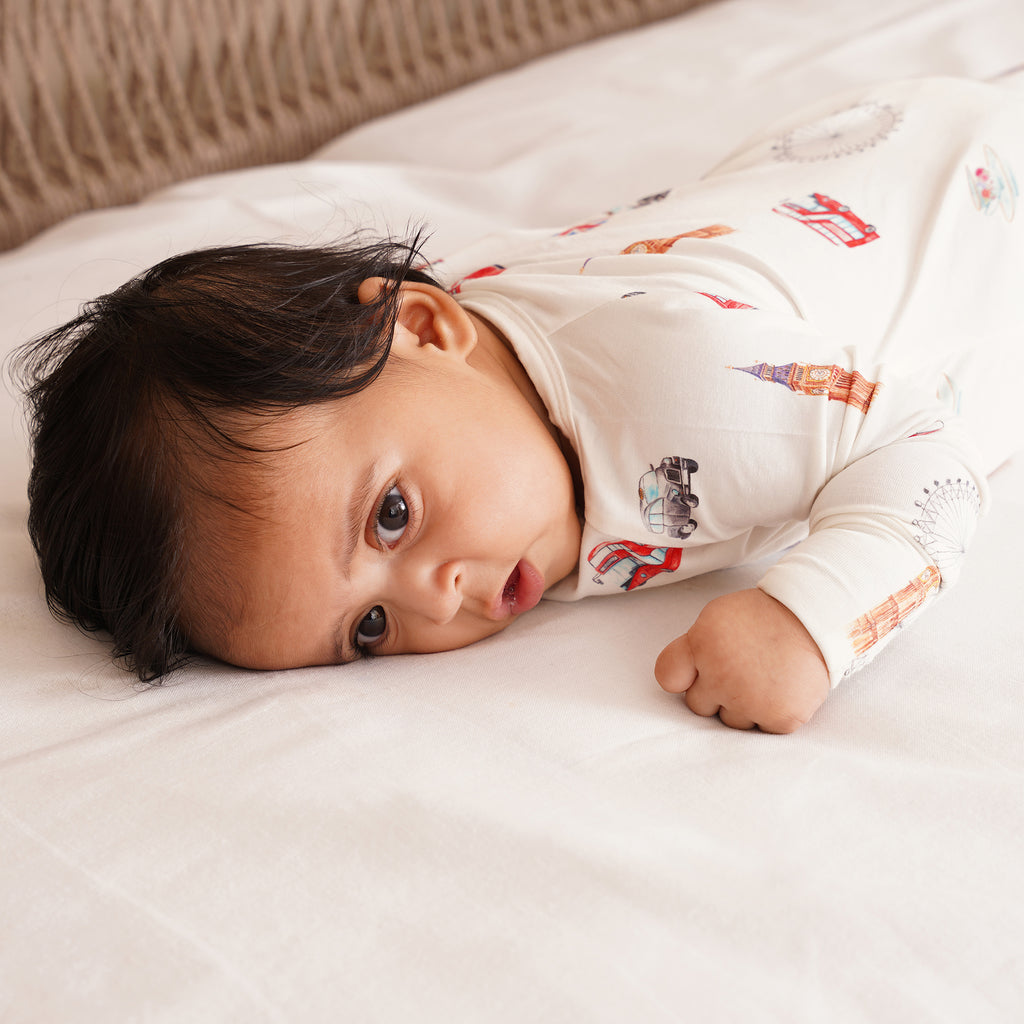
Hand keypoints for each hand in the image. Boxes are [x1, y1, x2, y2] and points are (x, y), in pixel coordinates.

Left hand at [654, 588, 829, 732]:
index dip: (682, 675)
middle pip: (698, 706)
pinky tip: (781, 689)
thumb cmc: (764, 617)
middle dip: (715, 692)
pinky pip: (762, 730)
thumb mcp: (716, 617)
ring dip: (743, 706)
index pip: (668, 677)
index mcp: (701, 645)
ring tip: (765, 677)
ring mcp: (750, 701)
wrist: (817, 618)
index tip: (696, 671)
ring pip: (731, 722)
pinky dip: (771, 714)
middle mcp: (721, 676)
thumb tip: (678, 681)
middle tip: (742, 669)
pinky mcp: (779, 718)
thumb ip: (692, 648)